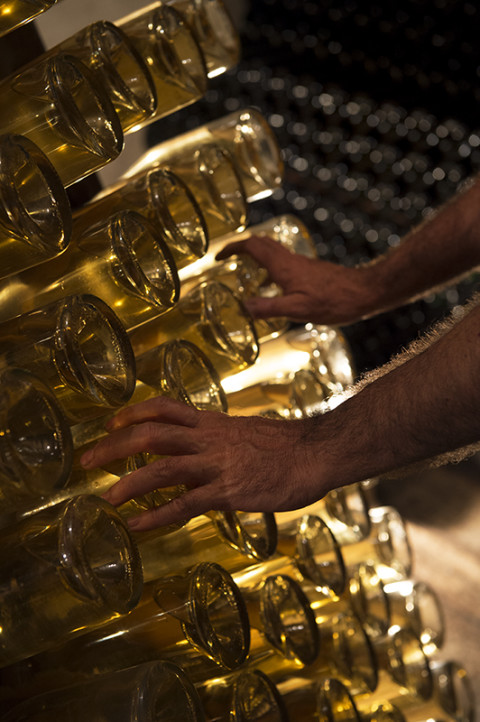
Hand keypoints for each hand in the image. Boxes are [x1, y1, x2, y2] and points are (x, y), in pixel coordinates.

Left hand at [80, 396, 330, 531]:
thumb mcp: (247, 433)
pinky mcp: (228, 491)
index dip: (134, 413)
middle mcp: (208, 440)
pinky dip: (157, 516)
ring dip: (129, 483)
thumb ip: (221, 441)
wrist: (316, 452)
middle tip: (87, 460)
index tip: (112, 423)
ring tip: (106, 498)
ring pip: (161, 468)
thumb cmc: (288, 446)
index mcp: (212, 423)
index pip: (165, 408)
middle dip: (114, 446)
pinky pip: (185, 504)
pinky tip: (138, 526)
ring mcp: (217, 465)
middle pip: (151, 434)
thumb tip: (205, 450)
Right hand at [216, 235, 378, 324]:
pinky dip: (269, 268)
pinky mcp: (310, 271)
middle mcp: (290, 260)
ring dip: (255, 256)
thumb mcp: (298, 310)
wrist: (364, 293)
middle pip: (261, 243)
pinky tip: (273, 288)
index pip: (252, 246)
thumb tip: (244, 306)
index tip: (218, 256)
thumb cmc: (334, 301)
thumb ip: (269, 308)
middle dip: (240, 248)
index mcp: (283, 266)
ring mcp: (301, 264)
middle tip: (227, 258)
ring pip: (272, 252)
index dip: (232, 248)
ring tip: (244, 272)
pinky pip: (283, 263)